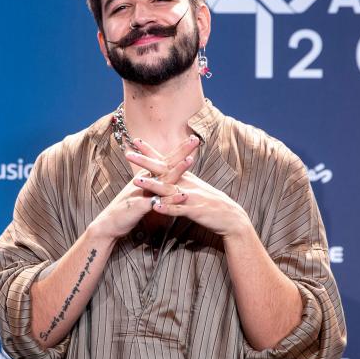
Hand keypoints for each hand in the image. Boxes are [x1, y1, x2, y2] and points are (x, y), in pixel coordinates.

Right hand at [90, 136, 200, 240]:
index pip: (166, 160)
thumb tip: (164, 179)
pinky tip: (183, 195)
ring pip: (163, 179)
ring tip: (190, 161)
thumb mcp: (141, 193)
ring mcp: (143, 192)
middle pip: (166, 164)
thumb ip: (152, 186)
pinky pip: (159, 202)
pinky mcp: (141, 206)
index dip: (179, 150)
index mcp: (148, 177)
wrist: (109, 223)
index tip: (193, 139)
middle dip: (181, 151)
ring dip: (177, 170)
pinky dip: (172, 198)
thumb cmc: (126, 209)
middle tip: (195, 139)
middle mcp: (146, 181)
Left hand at [127, 141, 251, 237]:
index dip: (150, 151)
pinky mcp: (195, 210)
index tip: (135, 140)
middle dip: (145, 161)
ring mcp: (190, 196)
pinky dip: (167, 208)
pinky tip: (156, 207)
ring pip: (168, 189)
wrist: (231, 217)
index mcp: (185, 177)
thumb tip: (167, 175)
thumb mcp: (195, 188)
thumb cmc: (212, 204)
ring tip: (137, 180)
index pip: (165, 160)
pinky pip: (178, 209)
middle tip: (128, 153)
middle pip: (163, 169)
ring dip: (152, 184)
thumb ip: (180, 182)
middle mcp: (186, 183)